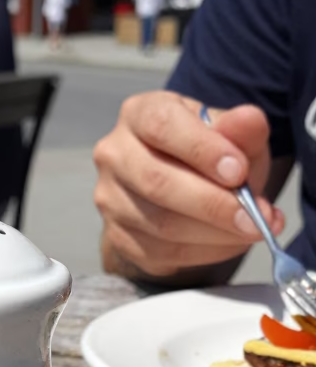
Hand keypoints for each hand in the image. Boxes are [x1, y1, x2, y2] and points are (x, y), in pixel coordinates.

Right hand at [93, 92, 284, 278]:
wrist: (179, 189)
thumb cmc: (206, 153)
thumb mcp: (229, 134)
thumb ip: (242, 129)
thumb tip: (251, 120)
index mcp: (139, 113)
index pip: (161, 126)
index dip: (201, 150)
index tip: (239, 172)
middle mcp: (115, 153)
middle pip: (156, 181)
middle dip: (213, 204)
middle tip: (255, 218)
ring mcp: (110, 198)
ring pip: (161, 224)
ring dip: (216, 234)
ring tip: (253, 230)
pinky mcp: (117, 236)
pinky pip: (162, 252)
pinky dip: (206, 252)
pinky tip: (231, 242)